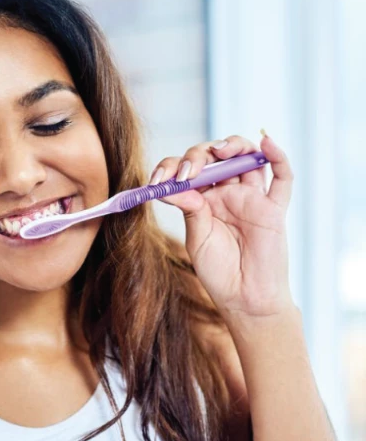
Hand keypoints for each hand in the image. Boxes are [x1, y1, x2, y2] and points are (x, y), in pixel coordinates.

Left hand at [149, 132, 294, 319]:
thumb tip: (172, 183)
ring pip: (247, 157)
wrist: (245, 298)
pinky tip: (267, 142)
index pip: (188, 170)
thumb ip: (190, 209)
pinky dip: (278, 156)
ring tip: (221, 151)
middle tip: (189, 171)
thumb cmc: (218, 271)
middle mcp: (226, 193)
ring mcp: (251, 198)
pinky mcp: (274, 208)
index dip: (172, 167)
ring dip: (234, 146)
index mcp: (203, 199)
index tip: (158, 180)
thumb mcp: (197, 239)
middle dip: (199, 156)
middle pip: (216, 157)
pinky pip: (282, 178)